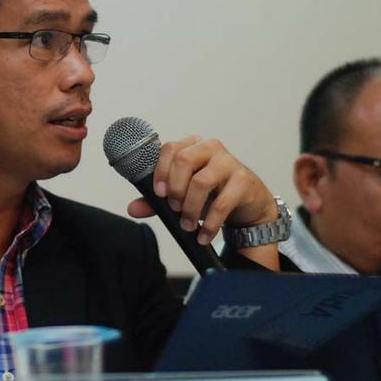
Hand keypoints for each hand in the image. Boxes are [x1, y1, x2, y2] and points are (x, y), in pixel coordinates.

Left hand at [127, 136, 279, 244]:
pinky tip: (204, 235)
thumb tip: (133, 208)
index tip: (159, 193)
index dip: (161, 170)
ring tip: (187, 225)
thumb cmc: (212, 193)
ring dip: (190, 208)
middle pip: (184, 160)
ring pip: (201, 181)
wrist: (248, 202)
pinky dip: (210, 223)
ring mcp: (228, 162)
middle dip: (175, 189)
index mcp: (192, 146)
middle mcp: (210, 148)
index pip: (170, 148)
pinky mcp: (243, 180)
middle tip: (174, 209)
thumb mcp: (183, 196)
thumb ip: (157, 200)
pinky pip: (222, 202)